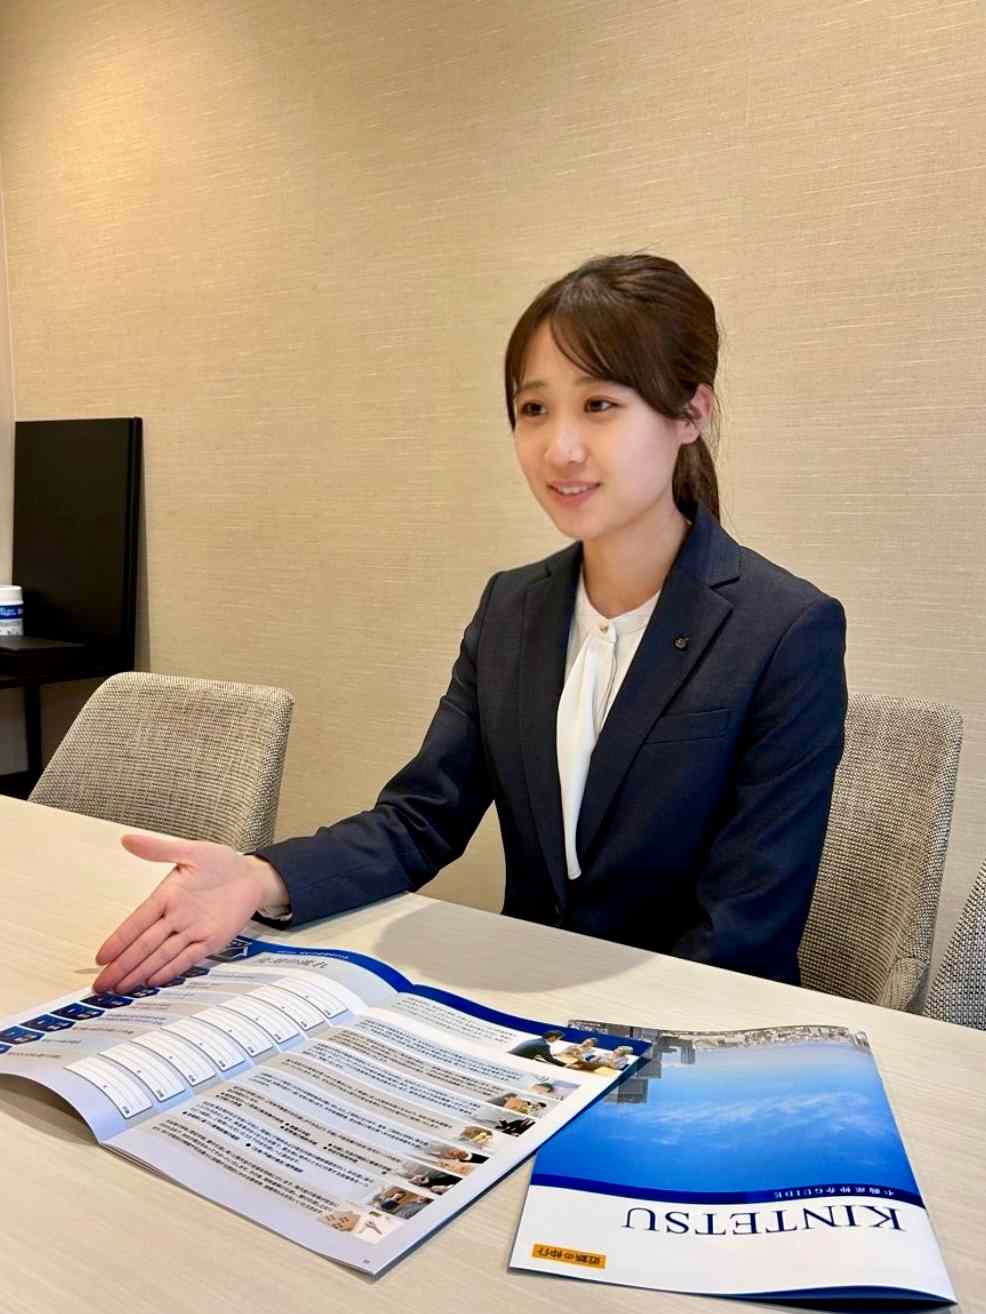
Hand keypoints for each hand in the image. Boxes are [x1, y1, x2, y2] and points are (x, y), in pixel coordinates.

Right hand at [93, 834, 288, 993]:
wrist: (251, 875)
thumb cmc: (221, 862)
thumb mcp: (191, 852)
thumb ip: (160, 850)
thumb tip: (127, 839)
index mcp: (166, 896)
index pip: (136, 922)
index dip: (119, 940)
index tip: (101, 957)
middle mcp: (175, 917)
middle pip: (144, 946)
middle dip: (122, 966)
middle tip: (100, 985)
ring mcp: (192, 931)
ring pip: (161, 955)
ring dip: (141, 972)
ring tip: (120, 989)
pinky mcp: (210, 940)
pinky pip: (187, 958)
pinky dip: (171, 970)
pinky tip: (153, 982)